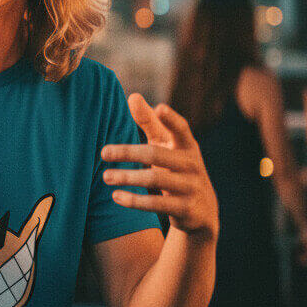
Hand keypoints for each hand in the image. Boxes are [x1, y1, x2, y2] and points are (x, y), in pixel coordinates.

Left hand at [101, 94, 218, 243]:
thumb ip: (151, 123)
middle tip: (103, 152)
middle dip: (128, 152)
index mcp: (188, 146)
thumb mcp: (168, 147)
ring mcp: (190, 187)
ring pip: (155, 179)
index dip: (171, 119)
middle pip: (157, 154)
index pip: (182, 129)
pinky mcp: (185, 208)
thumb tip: (132, 96)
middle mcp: (192, 164)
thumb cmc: (177, 169)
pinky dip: (135, 200)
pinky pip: (157, 204)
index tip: (159, 108)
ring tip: (106, 176)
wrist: (202, 210)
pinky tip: (116, 196)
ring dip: (128, 177)